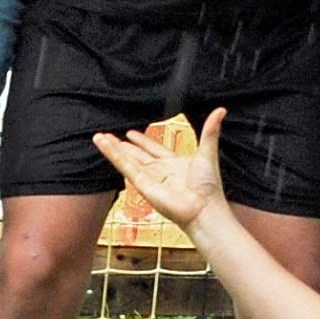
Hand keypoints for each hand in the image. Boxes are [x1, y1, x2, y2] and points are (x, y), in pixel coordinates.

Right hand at [90, 109, 229, 237]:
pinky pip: (124, 166)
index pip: (154, 149)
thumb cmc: (208, 187)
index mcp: (174, 164)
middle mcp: (160, 171)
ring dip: (112, 148)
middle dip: (122, 145)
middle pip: (137, 155)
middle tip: (107, 135)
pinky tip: (103, 144)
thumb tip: (221, 110)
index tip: (130, 133)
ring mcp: (149, 178)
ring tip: (98, 137)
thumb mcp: (208, 152)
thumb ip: (210, 131)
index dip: (142, 141)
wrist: (203, 208)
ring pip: (127, 159)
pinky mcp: (142, 184)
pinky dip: (113, 155)